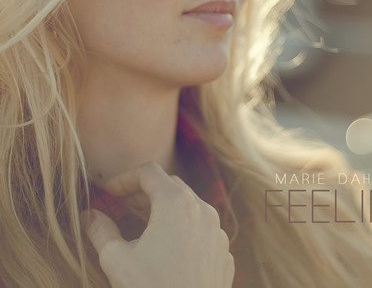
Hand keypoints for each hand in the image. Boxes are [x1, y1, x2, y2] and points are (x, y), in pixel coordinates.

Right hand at [81, 162, 234, 287]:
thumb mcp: (117, 259)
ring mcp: (217, 230)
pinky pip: (201, 228)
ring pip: (189, 206)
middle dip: (144, 191)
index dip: (124, 178)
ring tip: (142, 224)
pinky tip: (166, 248)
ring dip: (165, 208)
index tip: (107, 192)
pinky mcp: (222, 251)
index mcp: (177, 203)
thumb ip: (101, 230)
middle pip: (171, 185)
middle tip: (121, 205)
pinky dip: (183, 228)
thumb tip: (88, 215)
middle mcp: (203, 210)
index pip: (149, 172)